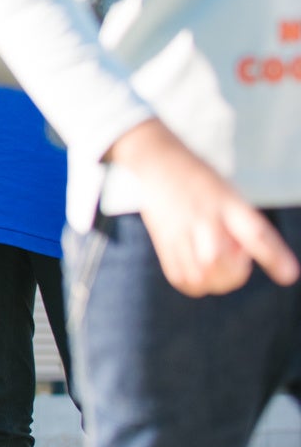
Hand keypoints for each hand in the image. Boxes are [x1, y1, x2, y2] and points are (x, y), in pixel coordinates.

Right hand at [113, 121, 298, 294]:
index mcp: (227, 202)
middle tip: (235, 256)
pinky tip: (200, 272)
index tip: (289, 276)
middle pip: (216, 261)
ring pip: (198, 275)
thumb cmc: (202, 180)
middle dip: (234, 272)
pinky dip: (194, 284)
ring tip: (217, 265)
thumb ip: (243, 225)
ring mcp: (179, 229)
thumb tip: (244, 258)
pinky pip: (179, 277)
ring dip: (215, 281)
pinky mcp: (162, 239)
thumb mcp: (230, 194)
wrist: (159, 162)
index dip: (273, 256)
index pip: (253, 232)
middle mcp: (202, 216)